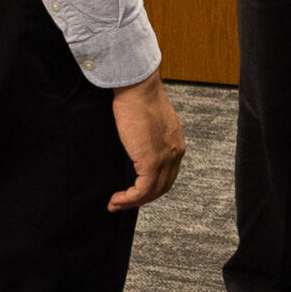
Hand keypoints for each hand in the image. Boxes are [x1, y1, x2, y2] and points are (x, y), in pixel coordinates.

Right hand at [109, 70, 185, 210]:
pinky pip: (143, 189)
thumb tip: (133, 145)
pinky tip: (116, 199)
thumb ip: (146, 137)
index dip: (151, 186)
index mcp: (175, 143)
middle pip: (163, 186)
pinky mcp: (151, 161)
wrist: (138, 88)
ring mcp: (165, 158)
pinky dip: (129, 198)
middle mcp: (175, 153)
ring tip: (115, 203)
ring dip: (133, 202)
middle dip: (142, 198)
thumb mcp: (147, 122)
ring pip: (153, 191)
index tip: (133, 191)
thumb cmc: (138, 98)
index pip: (167, 174)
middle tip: (122, 202)